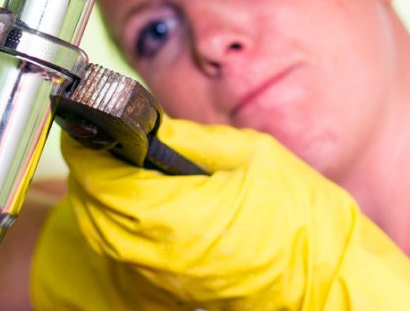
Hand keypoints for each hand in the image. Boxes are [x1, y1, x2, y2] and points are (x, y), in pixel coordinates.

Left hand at [32, 119, 409, 310]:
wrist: (326, 275)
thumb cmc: (300, 216)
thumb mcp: (251, 156)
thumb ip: (192, 139)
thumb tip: (148, 123)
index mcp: (179, 215)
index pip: (106, 182)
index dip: (86, 152)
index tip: (83, 129)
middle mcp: (161, 253)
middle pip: (95, 211)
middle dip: (88, 173)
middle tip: (92, 142)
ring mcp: (164, 275)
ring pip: (104, 236)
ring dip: (98, 201)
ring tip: (109, 168)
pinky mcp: (172, 286)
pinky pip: (125, 255)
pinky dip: (117, 226)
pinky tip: (132, 204)